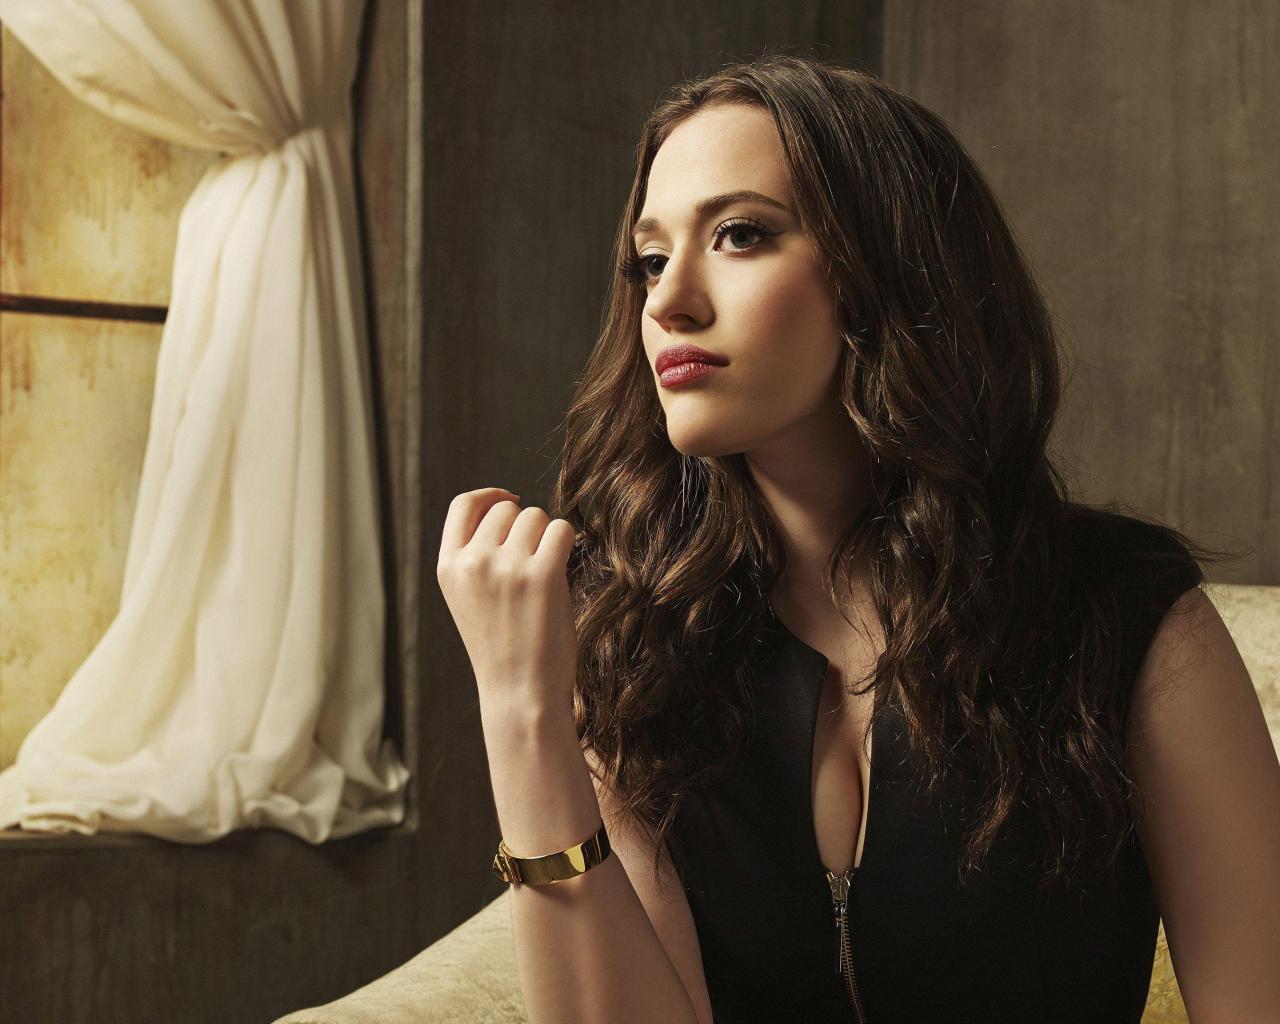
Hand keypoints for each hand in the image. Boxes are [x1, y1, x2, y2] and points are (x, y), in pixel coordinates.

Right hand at [436, 487, 579, 715]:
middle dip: (525, 528)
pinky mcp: (542, 575)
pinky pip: (562, 530)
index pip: (463, 504)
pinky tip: (563, 570)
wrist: (520, 693)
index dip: (490, 495)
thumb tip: (507, 506)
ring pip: (536, 517)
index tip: (510, 500)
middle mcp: (472, 562)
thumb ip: (475, 555)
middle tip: (533, 564)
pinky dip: (568, 544)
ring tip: (544, 576)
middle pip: (507, 510)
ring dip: (547, 538)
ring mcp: (506, 567)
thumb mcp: (468, 598)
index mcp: (448, 567)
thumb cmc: (502, 646)